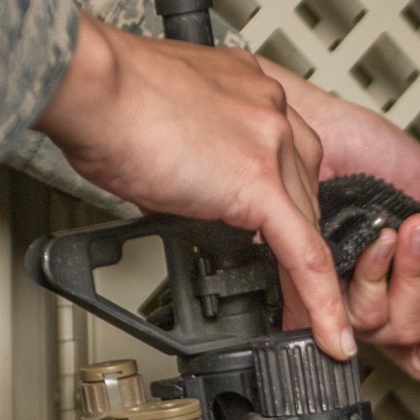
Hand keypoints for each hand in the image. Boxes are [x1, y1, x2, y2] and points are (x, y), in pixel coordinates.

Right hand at [34, 16, 354, 358]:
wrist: (94, 87)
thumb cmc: (106, 97)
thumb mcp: (163, 125)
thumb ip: (190, 155)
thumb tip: (181, 191)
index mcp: (248, 90)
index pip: (286, 156)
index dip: (287, 203)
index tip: (279, 234)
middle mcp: (270, 110)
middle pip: (305, 193)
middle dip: (299, 244)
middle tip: (292, 288)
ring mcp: (272, 144)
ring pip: (309, 226)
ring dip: (311, 281)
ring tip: (306, 322)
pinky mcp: (261, 184)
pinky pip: (303, 254)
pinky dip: (319, 300)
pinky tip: (325, 332)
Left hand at [265, 61, 419, 384]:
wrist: (324, 127)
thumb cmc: (368, 151)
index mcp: (414, 288)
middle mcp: (382, 302)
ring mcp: (350, 298)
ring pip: (394, 329)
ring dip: (412, 278)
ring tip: (414, 231)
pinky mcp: (319, 288)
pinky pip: (355, 310)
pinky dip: (378, 272)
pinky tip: (382, 241)